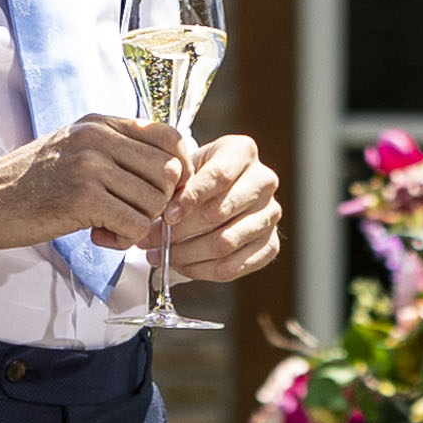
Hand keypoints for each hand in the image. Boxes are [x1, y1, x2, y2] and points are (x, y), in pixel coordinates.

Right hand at [0, 114, 187, 252]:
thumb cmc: (32, 181)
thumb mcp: (75, 148)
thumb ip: (116, 149)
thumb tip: (170, 167)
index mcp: (100, 123)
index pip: (171, 137)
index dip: (181, 169)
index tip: (165, 192)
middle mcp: (98, 137)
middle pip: (170, 172)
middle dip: (160, 203)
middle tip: (131, 214)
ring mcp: (90, 166)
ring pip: (156, 203)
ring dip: (139, 225)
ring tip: (108, 225)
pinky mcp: (82, 198)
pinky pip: (135, 224)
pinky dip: (123, 240)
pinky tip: (98, 236)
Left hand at [159, 131, 288, 283]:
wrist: (216, 191)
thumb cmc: (194, 176)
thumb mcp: (184, 167)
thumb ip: (175, 184)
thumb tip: (164, 217)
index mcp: (243, 152)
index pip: (219, 176)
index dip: (190, 199)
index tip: (166, 216)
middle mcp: (264, 181)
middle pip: (221, 212)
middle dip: (181, 231)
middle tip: (151, 240)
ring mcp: (271, 214)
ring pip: (226, 243)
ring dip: (187, 254)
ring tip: (159, 255)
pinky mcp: (270, 244)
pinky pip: (234, 266)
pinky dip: (202, 271)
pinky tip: (181, 265)